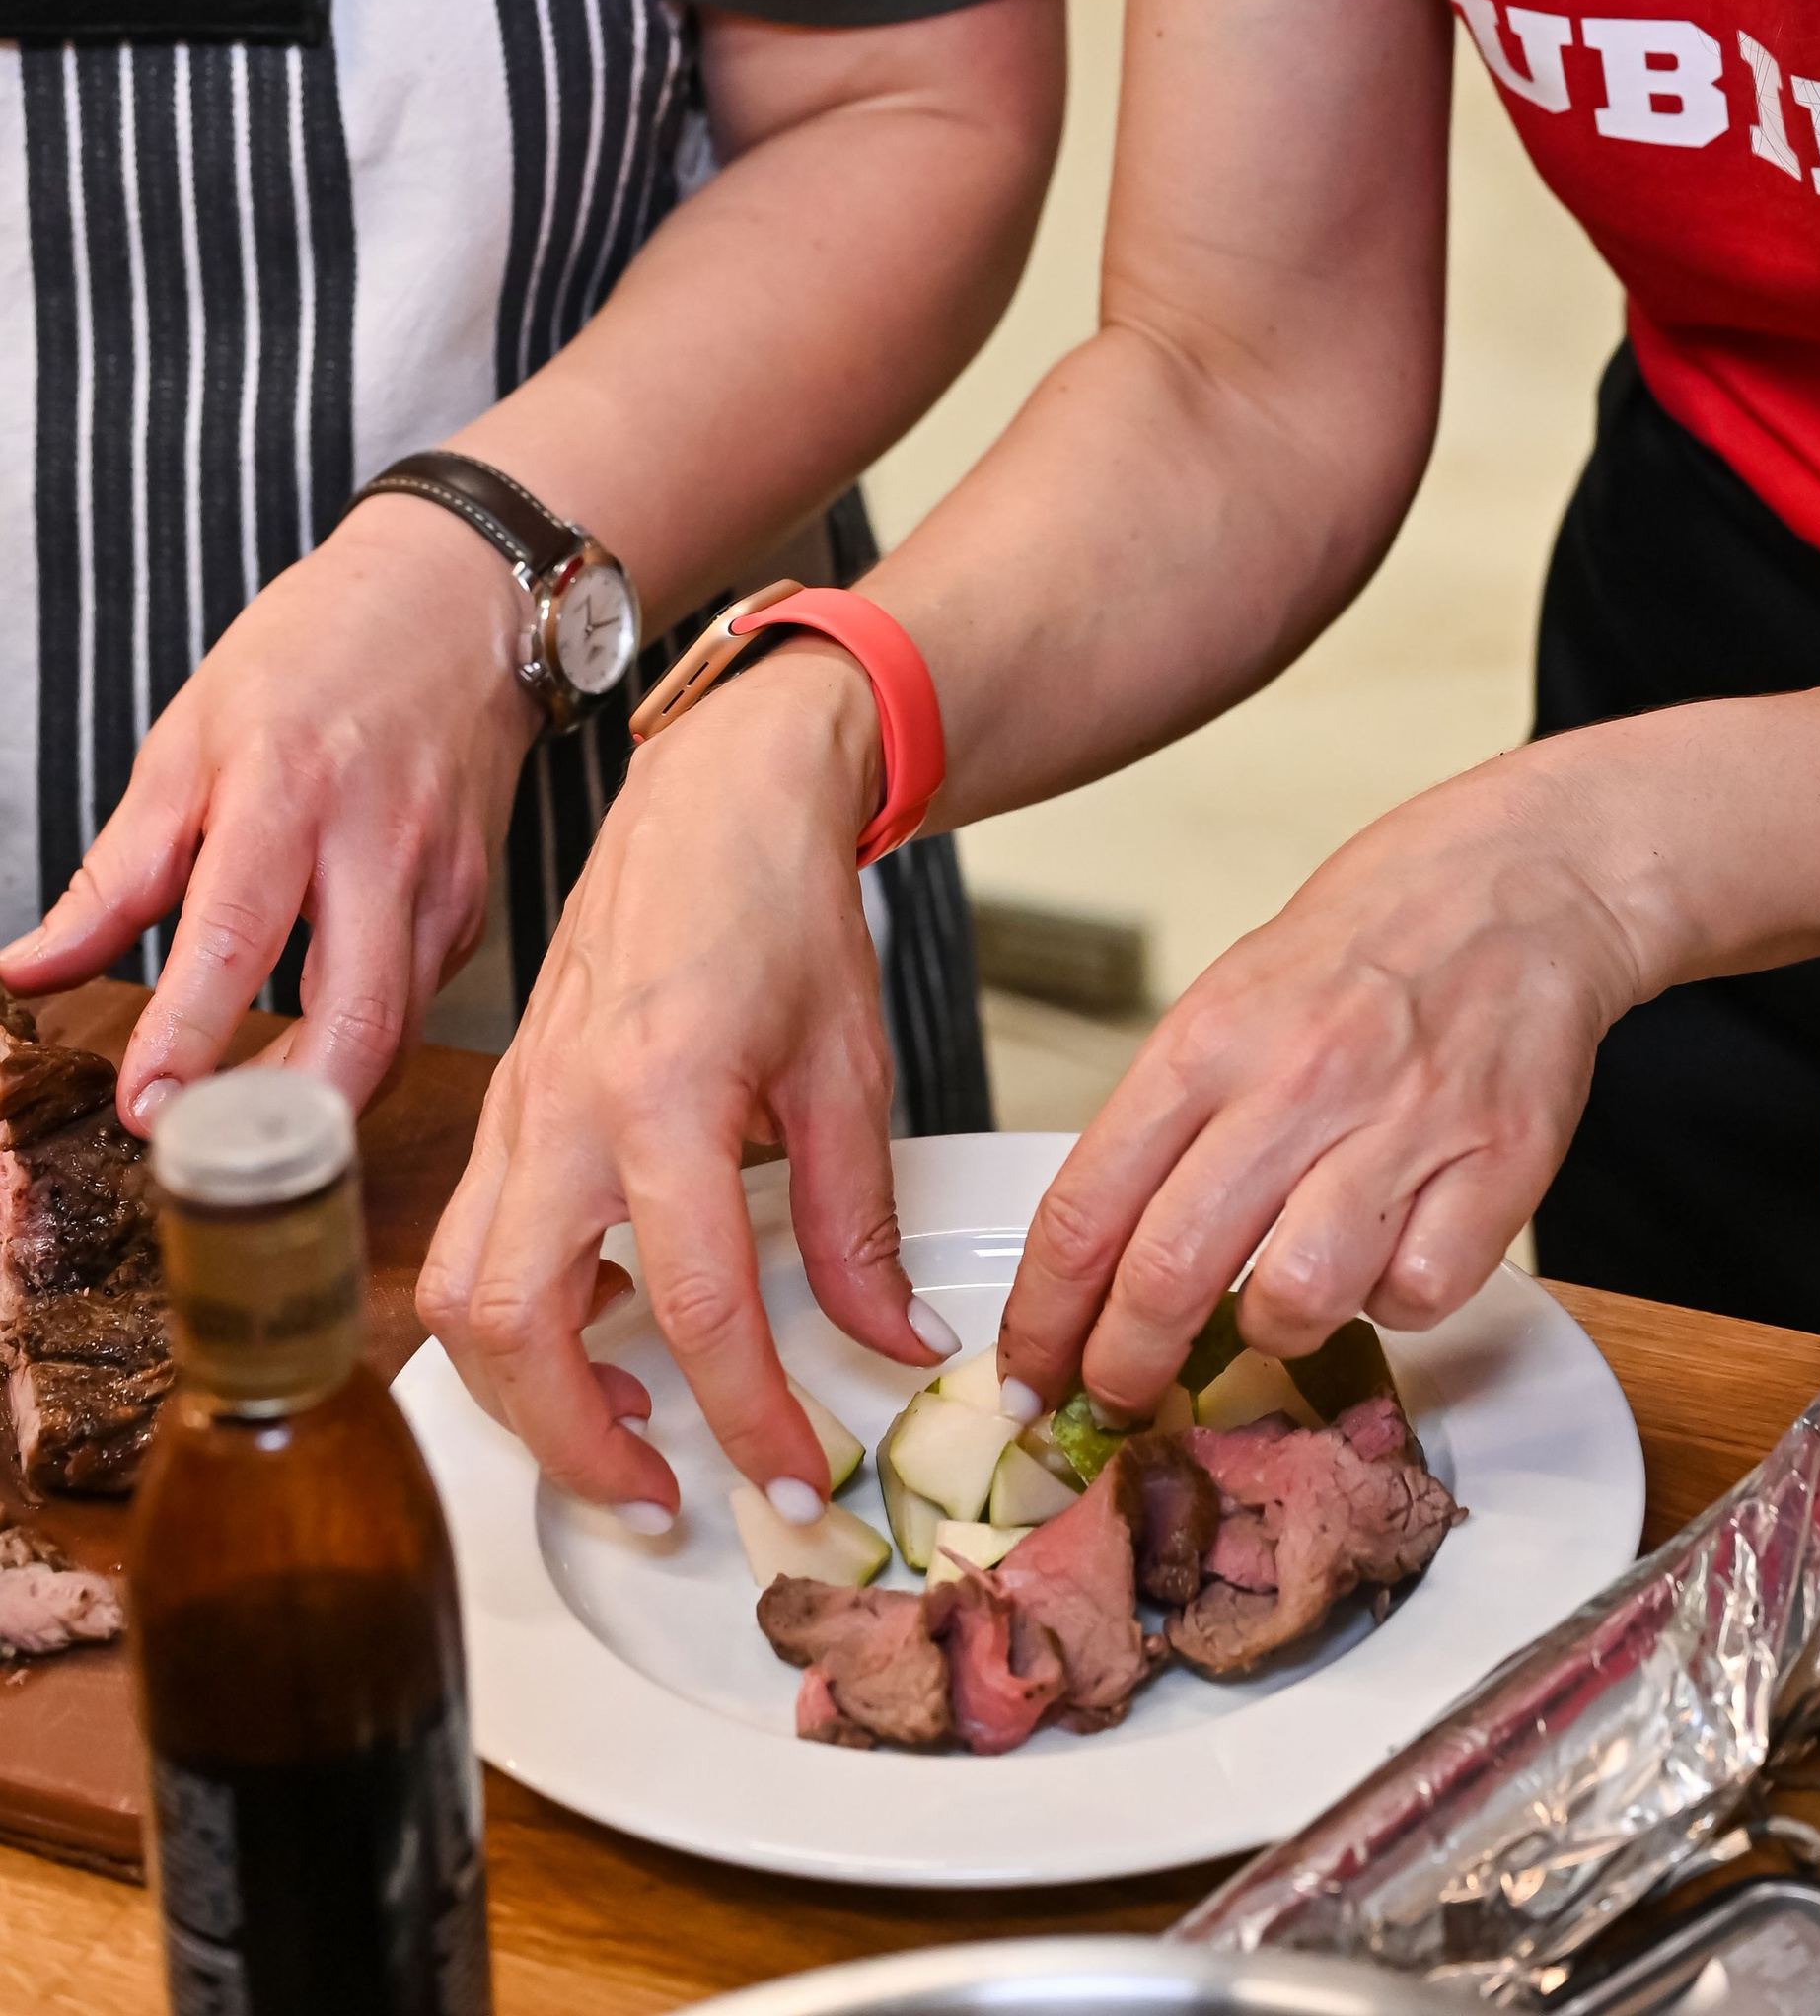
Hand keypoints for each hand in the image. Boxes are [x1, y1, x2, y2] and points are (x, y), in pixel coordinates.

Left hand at [0, 494, 541, 1128]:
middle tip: (208, 1161)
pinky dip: (360, 1048)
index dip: (189, 1034)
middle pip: (360, 1020)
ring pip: (399, 1032)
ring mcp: (444, 879)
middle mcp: (382, 843)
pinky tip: (307, 1057)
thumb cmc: (313, 655)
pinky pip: (418, 1002)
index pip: (238, 933)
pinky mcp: (474, 903)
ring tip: (241, 1133)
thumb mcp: (190, 738)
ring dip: (319, 1101)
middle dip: (287, 1119)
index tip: (144, 1107)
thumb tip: (27, 972)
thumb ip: (116, 869)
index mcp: (290, 790)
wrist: (454, 600)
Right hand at [416, 641, 950, 1522]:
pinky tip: (596, 1321)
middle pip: (516, 1330)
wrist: (716, 792)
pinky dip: (509, 1316)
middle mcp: (561, 1107)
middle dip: (580, 1445)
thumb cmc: (782, 903)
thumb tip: (892, 1348)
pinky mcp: (502, 1102)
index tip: (799, 1481)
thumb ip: (858, 1224)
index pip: (698, 1305)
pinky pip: (467, 1238)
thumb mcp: (847, 1066)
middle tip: (670, 1497)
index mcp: (663, 1093)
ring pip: (458, 1297)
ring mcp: (514, 1105)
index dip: (752, 1419)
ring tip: (626, 1426)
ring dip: (524, 1395)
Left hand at [997, 746, 1642, 1419]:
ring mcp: (1405, 1122)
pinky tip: (1392, 1251)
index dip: (1044, 1317)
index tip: (1028, 1370)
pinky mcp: (1502, 1161)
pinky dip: (1395, 1300)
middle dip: (1124, 1370)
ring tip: (1281, 1299)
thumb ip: (1180, 1110)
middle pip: (1169, 1275)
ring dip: (1274, 1331)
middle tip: (1117, 1401)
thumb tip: (1111, 1245)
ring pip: (1297, 1301)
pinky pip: (1419, 1295)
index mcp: (1213, 1033)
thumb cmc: (1382, 927)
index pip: (1087, 1205)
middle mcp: (1300, 1077)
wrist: (1531, 871)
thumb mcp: (1239, 986)